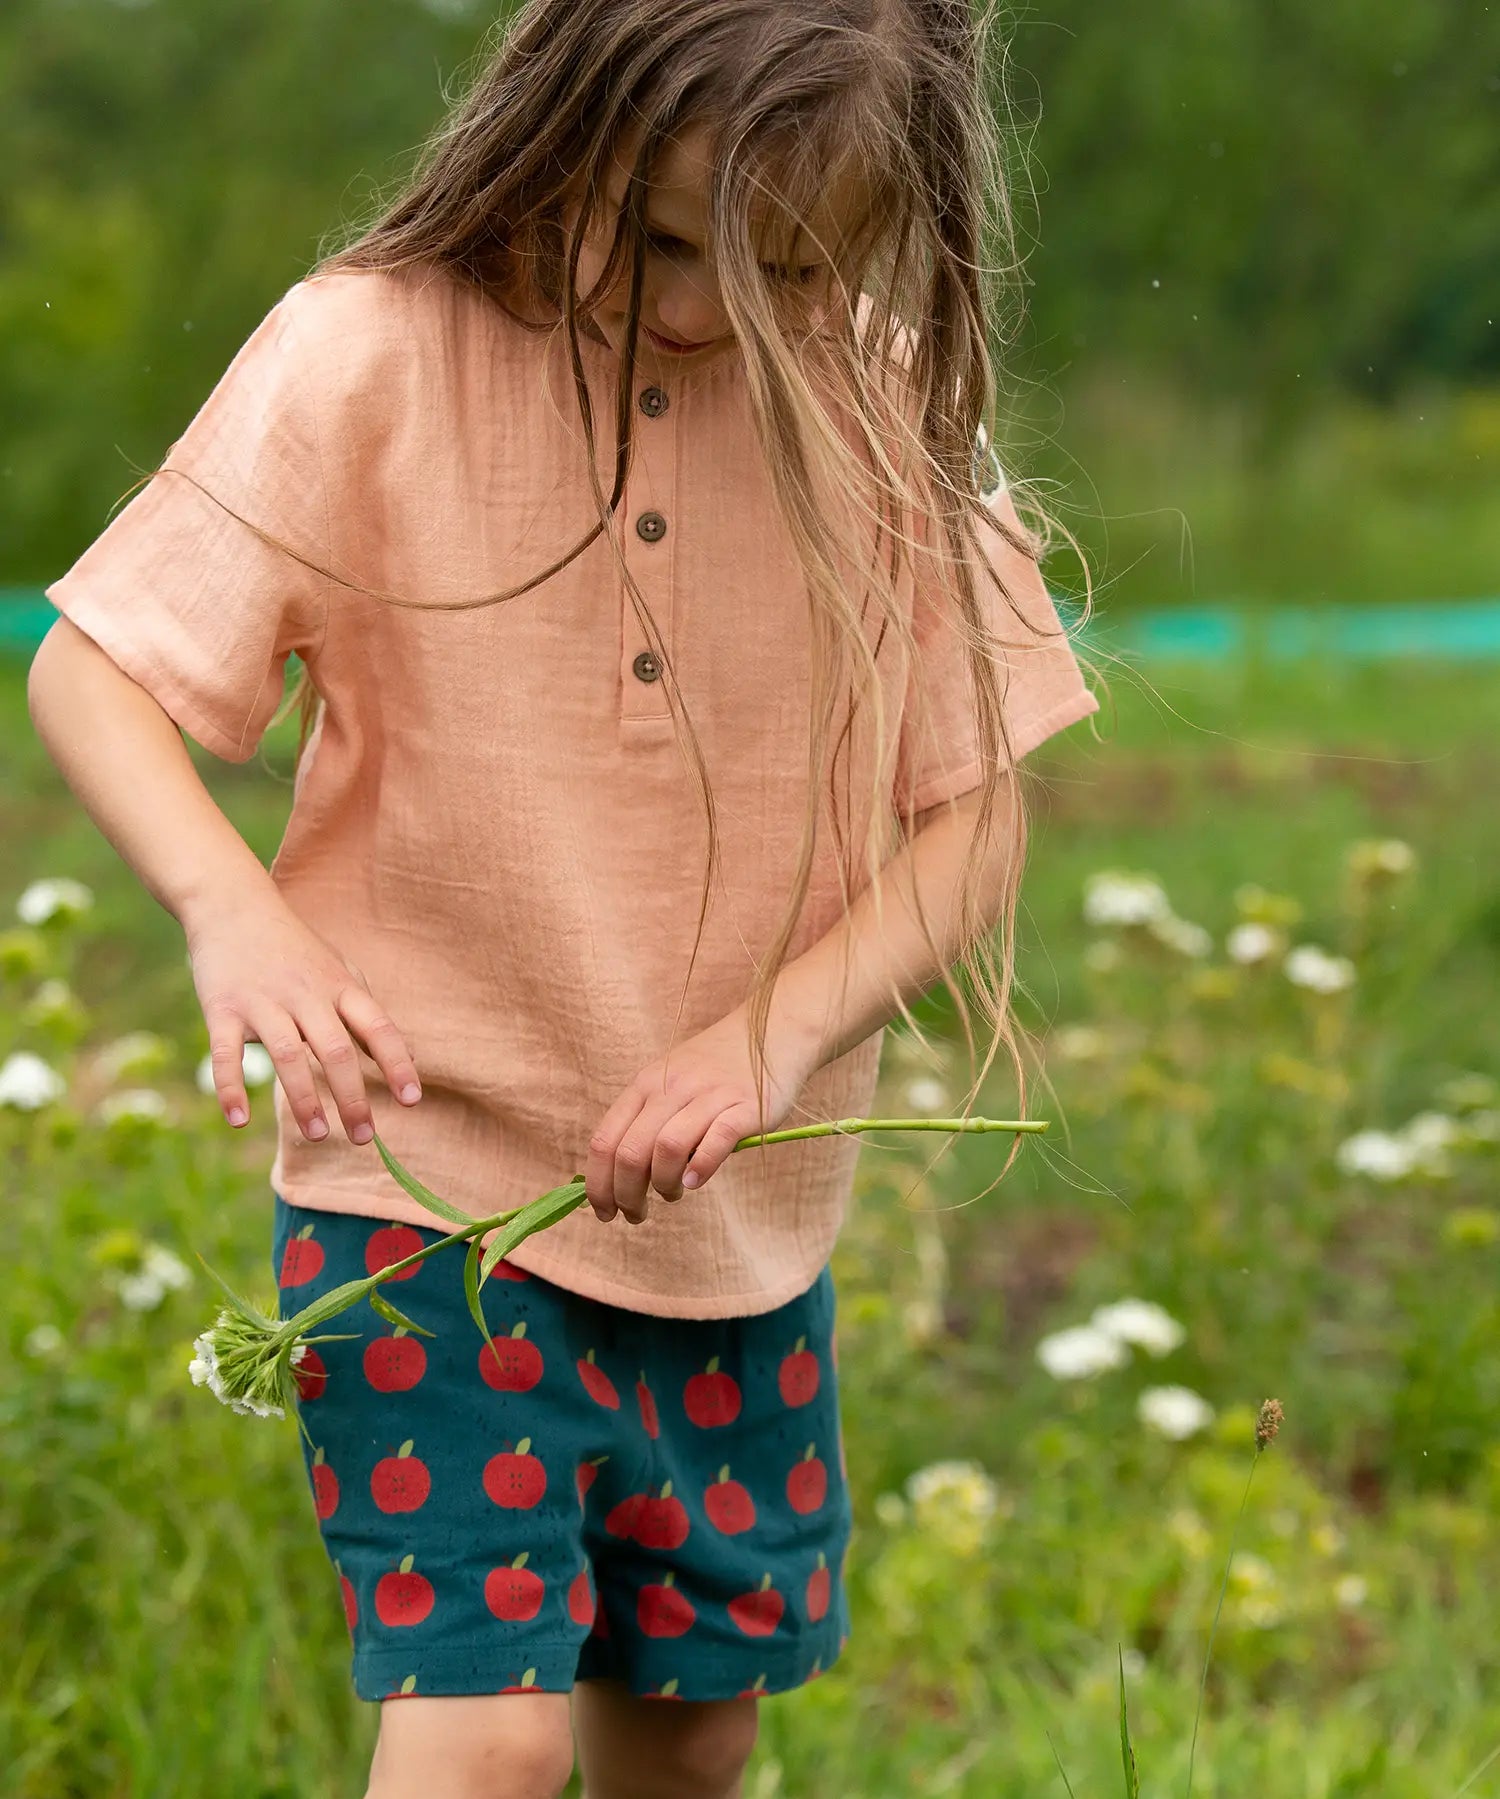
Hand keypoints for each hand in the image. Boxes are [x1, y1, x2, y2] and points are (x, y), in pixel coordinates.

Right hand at [185, 894, 422, 1145]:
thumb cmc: (294, 947)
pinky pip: (226, 1052)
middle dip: (352, 1097)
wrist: (233, 904)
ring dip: (304, 1099)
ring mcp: (262, 1001)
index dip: (397, 1063)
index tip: (412, 1100)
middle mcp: (305, 994)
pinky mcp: (222, 1008)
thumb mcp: (339, 971)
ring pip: (288, 1055)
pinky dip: (231, 1087)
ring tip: (319, 1135)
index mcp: (340, 987)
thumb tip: (405, 1057)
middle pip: (336, 1049)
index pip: (378, 1027)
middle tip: (363, 1137)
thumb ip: (367, 1013)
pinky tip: (239, 1119)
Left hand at [586, 1006, 824, 1224]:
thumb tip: (620, 1178)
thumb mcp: (669, 1083)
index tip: (604, 1211)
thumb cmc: (715, 1068)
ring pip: (667, 1148)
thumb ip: (647, 1121)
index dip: (598, 1184)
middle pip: (631, 1152)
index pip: (605, 1140)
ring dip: (663, 1184)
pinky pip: (716, 1140)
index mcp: (645, 1084)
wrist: (771, 1032)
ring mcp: (709, 1095)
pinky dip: (701, 1167)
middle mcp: (671, 1088)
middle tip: (636, 1214)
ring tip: (673, 1195)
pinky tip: (696, 1181)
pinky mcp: (745, 1107)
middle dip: (626, 1195)